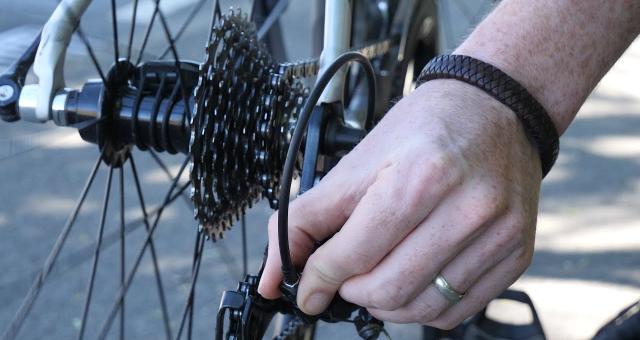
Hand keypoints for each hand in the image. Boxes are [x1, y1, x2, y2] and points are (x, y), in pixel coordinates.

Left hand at [257, 79, 541, 328]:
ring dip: (384, 304)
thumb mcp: (357, 162)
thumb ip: (306, 219)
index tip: (307, 290)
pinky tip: (413, 278)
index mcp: (421, 177)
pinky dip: (422, 306)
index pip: (354, 253)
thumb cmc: (425, 129)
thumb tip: (274, 277)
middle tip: (343, 278)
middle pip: (388, 288)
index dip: (318, 279)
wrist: (495, 110)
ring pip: (422, 308)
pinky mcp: (517, 254)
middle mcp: (467, 208)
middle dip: (350, 293)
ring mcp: (499, 234)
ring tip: (375, 278)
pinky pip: (457, 311)